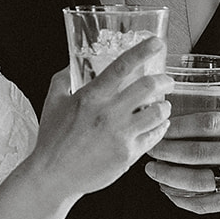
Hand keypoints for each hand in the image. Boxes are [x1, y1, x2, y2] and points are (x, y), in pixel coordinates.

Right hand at [30, 37, 172, 197]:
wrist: (53, 176)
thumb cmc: (52, 139)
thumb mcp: (53, 102)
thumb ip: (64, 78)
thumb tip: (73, 63)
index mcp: (91, 97)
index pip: (122, 66)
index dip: (143, 51)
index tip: (157, 43)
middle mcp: (108, 114)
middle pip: (149, 87)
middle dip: (164, 80)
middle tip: (167, 81)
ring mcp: (120, 135)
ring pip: (158, 112)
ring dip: (165, 105)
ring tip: (163, 105)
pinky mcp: (128, 155)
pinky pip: (154, 136)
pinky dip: (161, 127)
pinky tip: (159, 124)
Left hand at [145, 106, 219, 212]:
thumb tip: (184, 112)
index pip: (206, 124)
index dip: (178, 126)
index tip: (159, 125)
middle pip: (196, 153)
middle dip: (166, 151)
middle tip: (149, 148)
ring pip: (196, 181)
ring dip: (168, 177)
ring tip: (152, 171)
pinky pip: (204, 203)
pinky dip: (181, 198)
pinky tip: (168, 190)